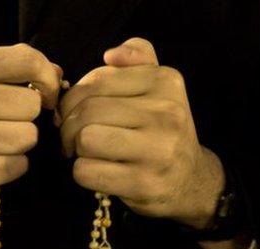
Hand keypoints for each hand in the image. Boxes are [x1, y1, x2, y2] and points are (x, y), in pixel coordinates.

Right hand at [0, 43, 62, 227]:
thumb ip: (10, 69)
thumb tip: (57, 74)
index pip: (27, 60)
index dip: (47, 80)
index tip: (44, 94)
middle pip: (31, 106)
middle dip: (25, 118)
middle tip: (3, 124)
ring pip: (27, 138)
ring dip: (19, 145)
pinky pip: (16, 166)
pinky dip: (12, 167)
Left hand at [56, 37, 224, 229]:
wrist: (190, 179)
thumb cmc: (161, 129)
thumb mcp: (159, 86)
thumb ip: (138, 55)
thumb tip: (111, 55)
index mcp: (166, 82)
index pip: (97, 79)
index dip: (73, 97)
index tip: (75, 112)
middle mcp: (166, 113)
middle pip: (87, 111)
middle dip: (69, 125)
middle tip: (73, 137)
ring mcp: (157, 150)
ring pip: (85, 139)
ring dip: (75, 148)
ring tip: (86, 152)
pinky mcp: (144, 183)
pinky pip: (87, 171)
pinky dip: (82, 173)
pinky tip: (97, 171)